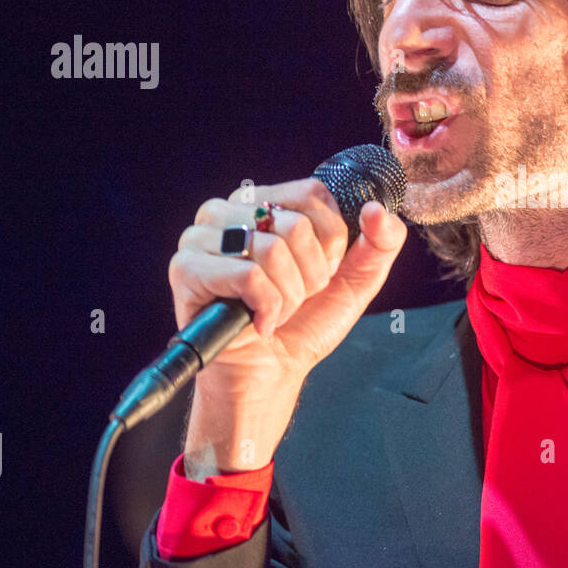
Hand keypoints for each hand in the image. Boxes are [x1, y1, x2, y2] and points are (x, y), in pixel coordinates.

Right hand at [167, 178, 407, 475]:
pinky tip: (259, 322)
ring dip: (289, 296)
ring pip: (273, 250)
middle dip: (310, 275)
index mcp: (265, 201)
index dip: (330, 242)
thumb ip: (381, 241)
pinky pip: (249, 277)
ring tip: (275, 310)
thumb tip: (376, 209)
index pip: (314, 194)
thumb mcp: (357, 279)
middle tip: (294, 297)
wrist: (272, 373)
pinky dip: (267, 308)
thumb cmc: (305, 322)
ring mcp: (201, 237)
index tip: (320, 271)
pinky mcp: (186, 269)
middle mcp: (228, 211)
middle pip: (295, 225)